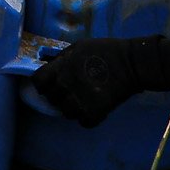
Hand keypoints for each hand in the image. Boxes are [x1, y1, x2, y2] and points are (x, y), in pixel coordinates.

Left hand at [29, 38, 163, 127]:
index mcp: (61, 67)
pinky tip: (94, 109)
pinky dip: (87, 118)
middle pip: (51, 99)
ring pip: (66, 112)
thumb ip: (63, 58)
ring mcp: (80, 100)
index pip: (38, 82)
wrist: (131, 63)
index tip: (49, 85)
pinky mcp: (95, 112)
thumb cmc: (105, 50)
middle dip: (58, 96)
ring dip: (72, 109)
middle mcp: (67, 85)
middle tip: (70, 92)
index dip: (42, 84)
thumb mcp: (79, 47)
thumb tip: (50, 64)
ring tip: (82, 102)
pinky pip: (83, 122)